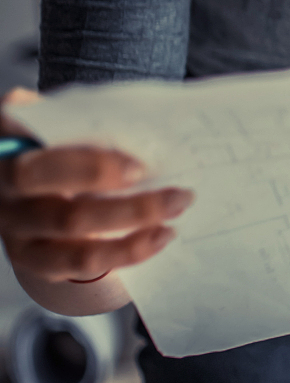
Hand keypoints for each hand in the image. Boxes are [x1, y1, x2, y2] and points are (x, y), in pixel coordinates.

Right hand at [0, 88, 191, 285]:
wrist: (24, 166)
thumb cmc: (51, 133)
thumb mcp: (57, 116)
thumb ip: (82, 120)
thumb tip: (144, 128)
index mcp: (6, 149)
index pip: (39, 170)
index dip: (90, 171)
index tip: (139, 168)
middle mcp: (3, 194)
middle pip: (66, 217)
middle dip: (130, 210)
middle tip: (179, 196)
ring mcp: (15, 231)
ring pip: (77, 250)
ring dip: (134, 237)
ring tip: (175, 216)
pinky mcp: (33, 258)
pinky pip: (80, 266)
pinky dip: (126, 253)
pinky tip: (158, 237)